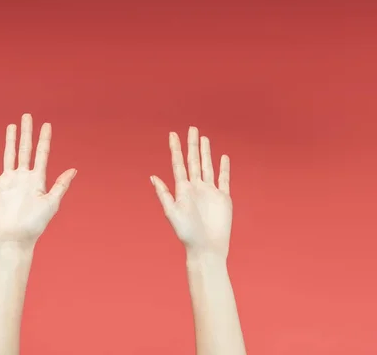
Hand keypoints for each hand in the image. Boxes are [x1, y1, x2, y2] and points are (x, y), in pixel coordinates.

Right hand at [0, 113, 76, 248]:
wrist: (13, 239)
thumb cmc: (34, 225)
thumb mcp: (51, 204)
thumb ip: (61, 185)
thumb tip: (74, 169)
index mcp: (37, 180)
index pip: (41, 154)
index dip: (44, 139)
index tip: (47, 125)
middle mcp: (23, 178)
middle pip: (25, 150)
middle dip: (27, 133)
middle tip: (27, 116)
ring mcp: (8, 181)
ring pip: (9, 155)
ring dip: (10, 140)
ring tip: (12, 126)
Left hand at [151, 127, 232, 257]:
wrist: (206, 248)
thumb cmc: (187, 234)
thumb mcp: (172, 213)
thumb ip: (164, 194)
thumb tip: (153, 177)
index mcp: (182, 189)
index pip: (178, 164)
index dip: (176, 149)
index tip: (173, 134)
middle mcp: (196, 188)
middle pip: (194, 161)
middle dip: (192, 145)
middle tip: (191, 128)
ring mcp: (210, 191)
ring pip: (207, 166)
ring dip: (206, 153)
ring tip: (204, 138)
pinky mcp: (223, 198)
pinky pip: (224, 179)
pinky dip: (224, 168)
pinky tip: (223, 157)